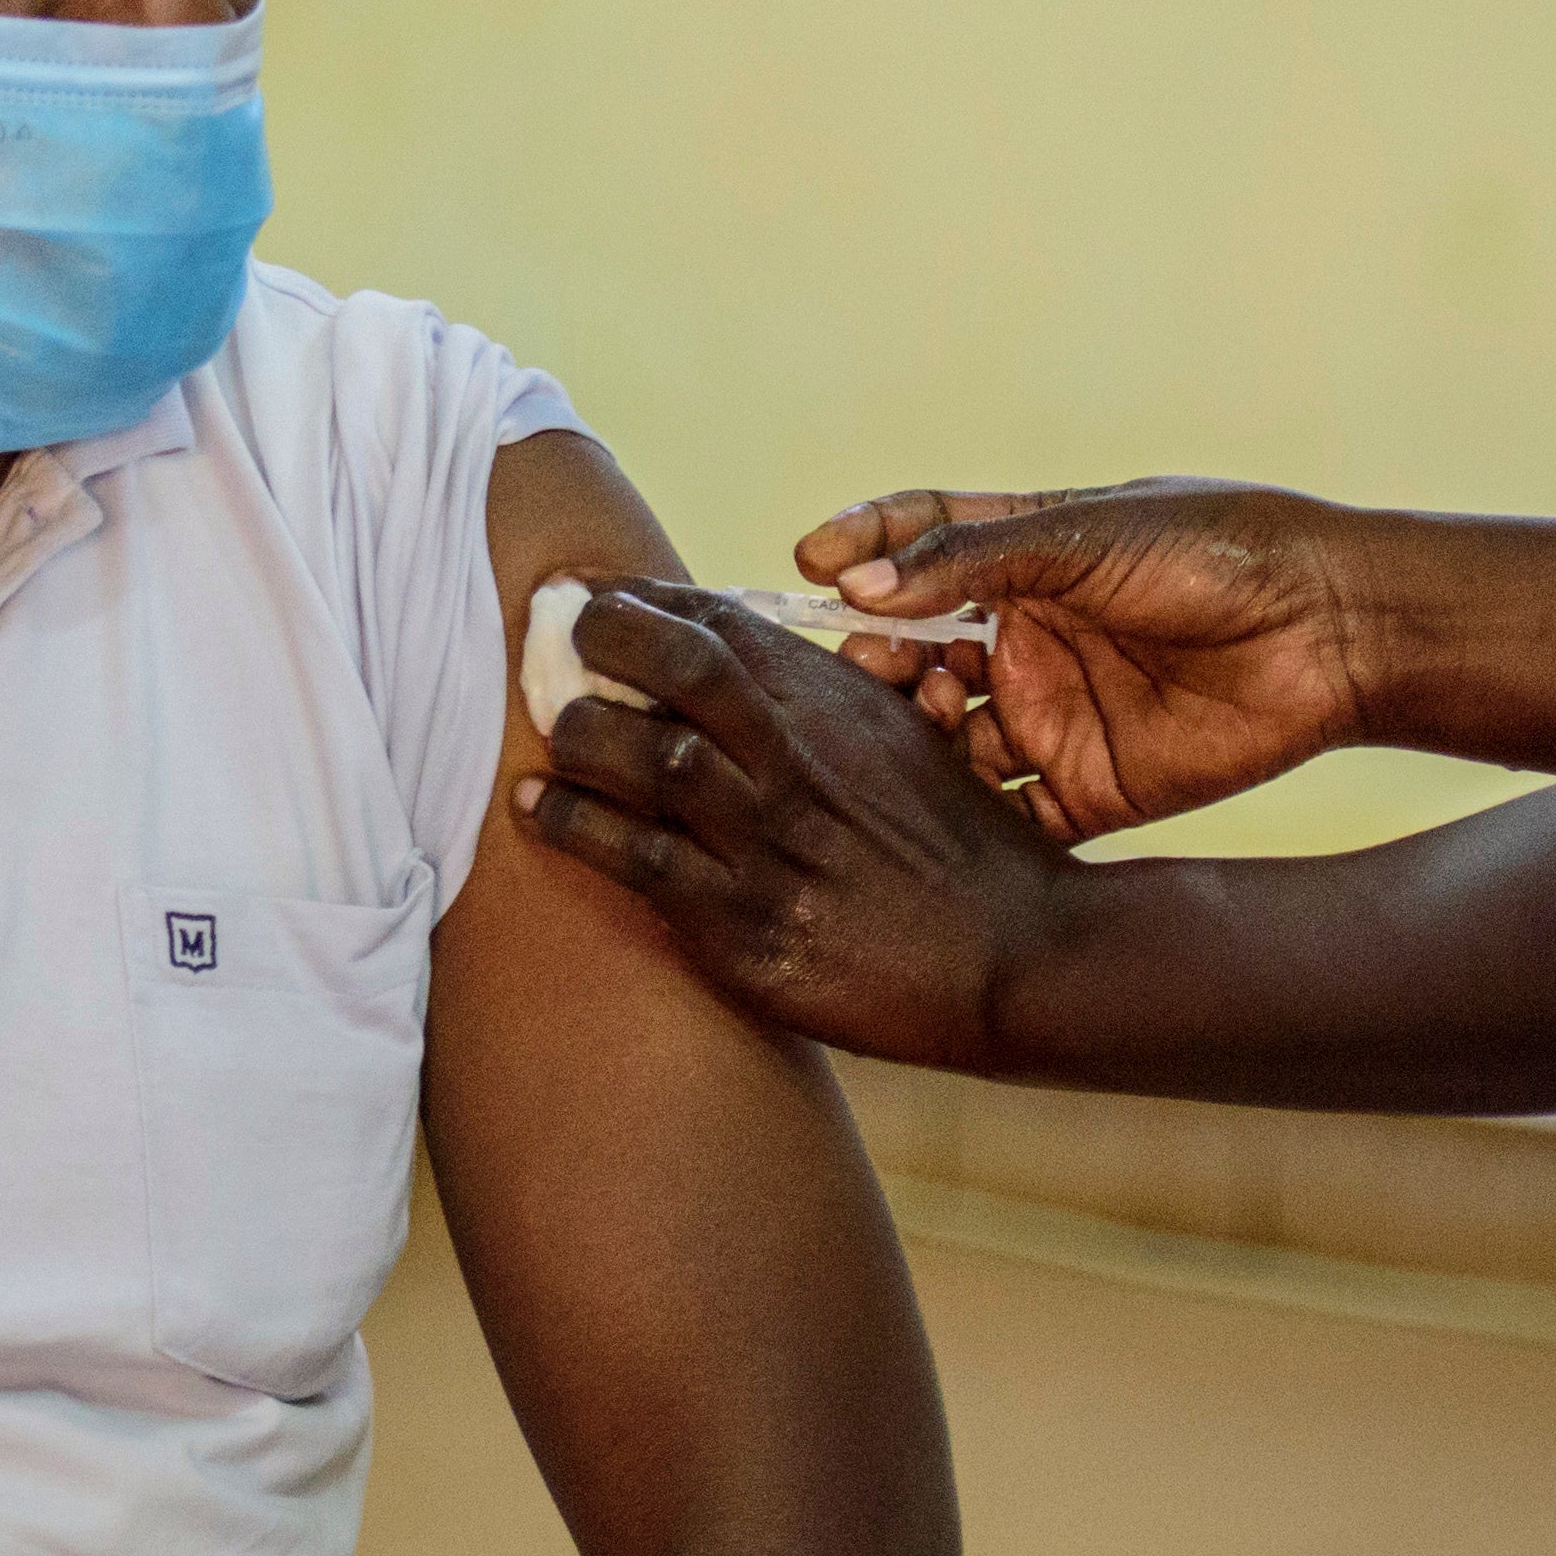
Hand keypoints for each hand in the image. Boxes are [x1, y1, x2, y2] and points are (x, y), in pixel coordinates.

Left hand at [511, 586, 1070, 1067]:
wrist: (1019, 960)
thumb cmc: (964, 853)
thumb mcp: (913, 743)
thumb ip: (831, 701)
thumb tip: (741, 662)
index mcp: (840, 706)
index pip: (723, 625)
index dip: (644, 600)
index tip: (594, 595)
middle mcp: (799, 761)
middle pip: (675, 666)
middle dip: (599, 637)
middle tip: (549, 636)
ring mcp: (768, 843)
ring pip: (642, 757)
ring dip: (577, 732)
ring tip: (549, 728)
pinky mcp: (744, 926)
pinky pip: (636, 860)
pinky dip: (572, 824)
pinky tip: (536, 806)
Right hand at [799, 480, 1384, 839]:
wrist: (1333, 629)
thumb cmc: (1220, 551)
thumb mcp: (1088, 535)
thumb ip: (972, 559)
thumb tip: (857, 585)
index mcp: (1026, 560)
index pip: (916, 547)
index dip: (860, 551)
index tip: (808, 565)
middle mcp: (1029, 640)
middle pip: (916, 656)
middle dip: (877, 659)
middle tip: (866, 661)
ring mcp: (1054, 717)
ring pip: (947, 741)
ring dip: (917, 732)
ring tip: (934, 708)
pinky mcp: (1088, 790)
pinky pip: (1005, 816)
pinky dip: (963, 820)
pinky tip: (942, 804)